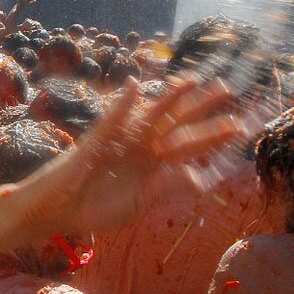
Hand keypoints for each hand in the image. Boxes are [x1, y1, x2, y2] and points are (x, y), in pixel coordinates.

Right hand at [17, 76, 241, 236]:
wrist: (56, 212)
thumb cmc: (92, 208)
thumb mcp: (136, 205)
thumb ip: (164, 189)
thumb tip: (199, 180)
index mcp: (150, 163)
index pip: (186, 145)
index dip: (210, 135)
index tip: (237, 126)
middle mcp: (138, 146)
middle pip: (174, 122)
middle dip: (198, 107)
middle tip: (226, 89)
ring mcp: (117, 141)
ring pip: (148, 115)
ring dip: (168, 98)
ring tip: (191, 81)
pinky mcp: (94, 142)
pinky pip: (110, 121)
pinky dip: (122, 105)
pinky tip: (135, 88)